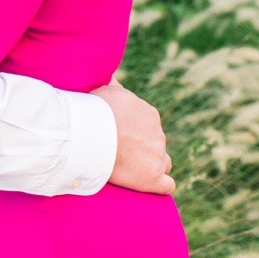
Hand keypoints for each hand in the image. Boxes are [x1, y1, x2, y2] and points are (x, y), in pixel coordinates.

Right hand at [93, 79, 174, 194]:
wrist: (91, 132)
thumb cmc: (94, 110)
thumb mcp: (105, 89)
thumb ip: (113, 83)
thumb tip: (111, 73)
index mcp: (149, 114)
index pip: (148, 124)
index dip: (134, 131)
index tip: (118, 135)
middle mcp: (158, 134)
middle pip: (155, 143)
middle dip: (142, 148)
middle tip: (119, 151)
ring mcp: (157, 156)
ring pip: (163, 162)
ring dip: (152, 164)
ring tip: (134, 169)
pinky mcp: (152, 178)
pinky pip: (167, 185)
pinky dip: (161, 185)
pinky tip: (152, 185)